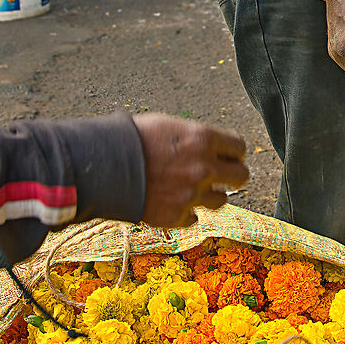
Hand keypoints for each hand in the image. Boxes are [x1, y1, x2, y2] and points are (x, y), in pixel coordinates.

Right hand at [132, 114, 250, 226]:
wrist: (103, 167)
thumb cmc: (131, 140)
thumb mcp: (166, 125)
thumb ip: (193, 138)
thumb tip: (207, 146)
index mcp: (203, 139)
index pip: (239, 147)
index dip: (233, 152)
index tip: (227, 155)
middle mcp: (204, 168)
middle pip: (241, 176)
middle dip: (232, 175)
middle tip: (222, 175)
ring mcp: (192, 194)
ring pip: (221, 200)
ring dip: (209, 195)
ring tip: (192, 189)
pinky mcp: (177, 216)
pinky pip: (194, 218)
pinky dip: (186, 212)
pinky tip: (173, 202)